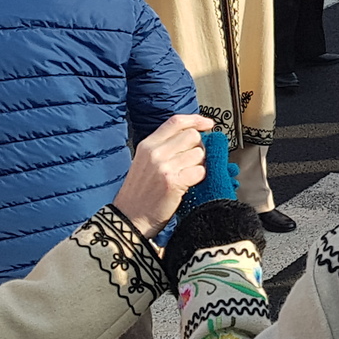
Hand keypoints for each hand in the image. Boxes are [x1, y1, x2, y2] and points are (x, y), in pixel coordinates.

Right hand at [112, 114, 216, 236]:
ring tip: (188, 175)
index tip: (208, 124)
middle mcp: (155, 152)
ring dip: (199, 164)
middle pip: (192, 136)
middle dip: (199, 148)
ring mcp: (164, 166)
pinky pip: (200, 172)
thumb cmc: (140, 193)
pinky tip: (189, 185)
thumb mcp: (144, 162)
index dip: (196, 120)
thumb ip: (164, 147)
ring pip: (199, 154)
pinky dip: (199, 178)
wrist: (129, 218)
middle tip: (193, 162)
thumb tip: (193, 136)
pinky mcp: (173, 182)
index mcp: (147, 144)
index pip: (176, 121)